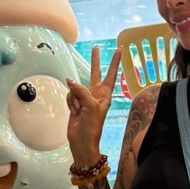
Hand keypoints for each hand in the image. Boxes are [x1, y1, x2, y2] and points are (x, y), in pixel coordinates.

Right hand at [66, 45, 121, 164]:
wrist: (82, 140)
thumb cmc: (92, 126)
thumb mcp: (91, 106)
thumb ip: (81, 90)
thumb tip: (70, 80)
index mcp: (105, 94)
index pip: (111, 74)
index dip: (115, 62)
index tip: (120, 50)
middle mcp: (96, 94)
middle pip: (95, 73)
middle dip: (95, 61)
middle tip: (96, 48)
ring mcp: (85, 98)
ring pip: (76, 87)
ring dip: (74, 98)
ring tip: (78, 110)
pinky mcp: (75, 103)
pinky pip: (70, 95)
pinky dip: (70, 102)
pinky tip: (73, 111)